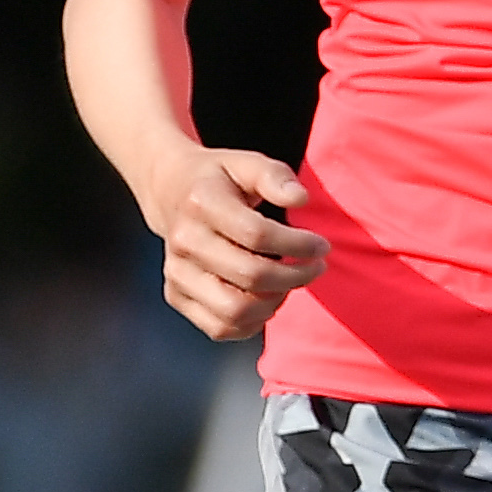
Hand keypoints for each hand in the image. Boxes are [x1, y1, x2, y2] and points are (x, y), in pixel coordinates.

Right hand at [145, 147, 326, 342]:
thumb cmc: (221, 179)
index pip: (257, 234)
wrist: (170, 192)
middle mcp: (183, 241)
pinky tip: (268, 300)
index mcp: (201, 204)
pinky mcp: (175, 295)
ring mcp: (176, 273)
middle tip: (317, 267)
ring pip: (234, 310)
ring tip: (291, 283)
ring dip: (275, 303)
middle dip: (296, 276)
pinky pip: (219, 328)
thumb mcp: (247, 163)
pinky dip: (252, 324)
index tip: (322, 246)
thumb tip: (301, 198)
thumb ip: (275, 176)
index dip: (298, 245)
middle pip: (251, 275)